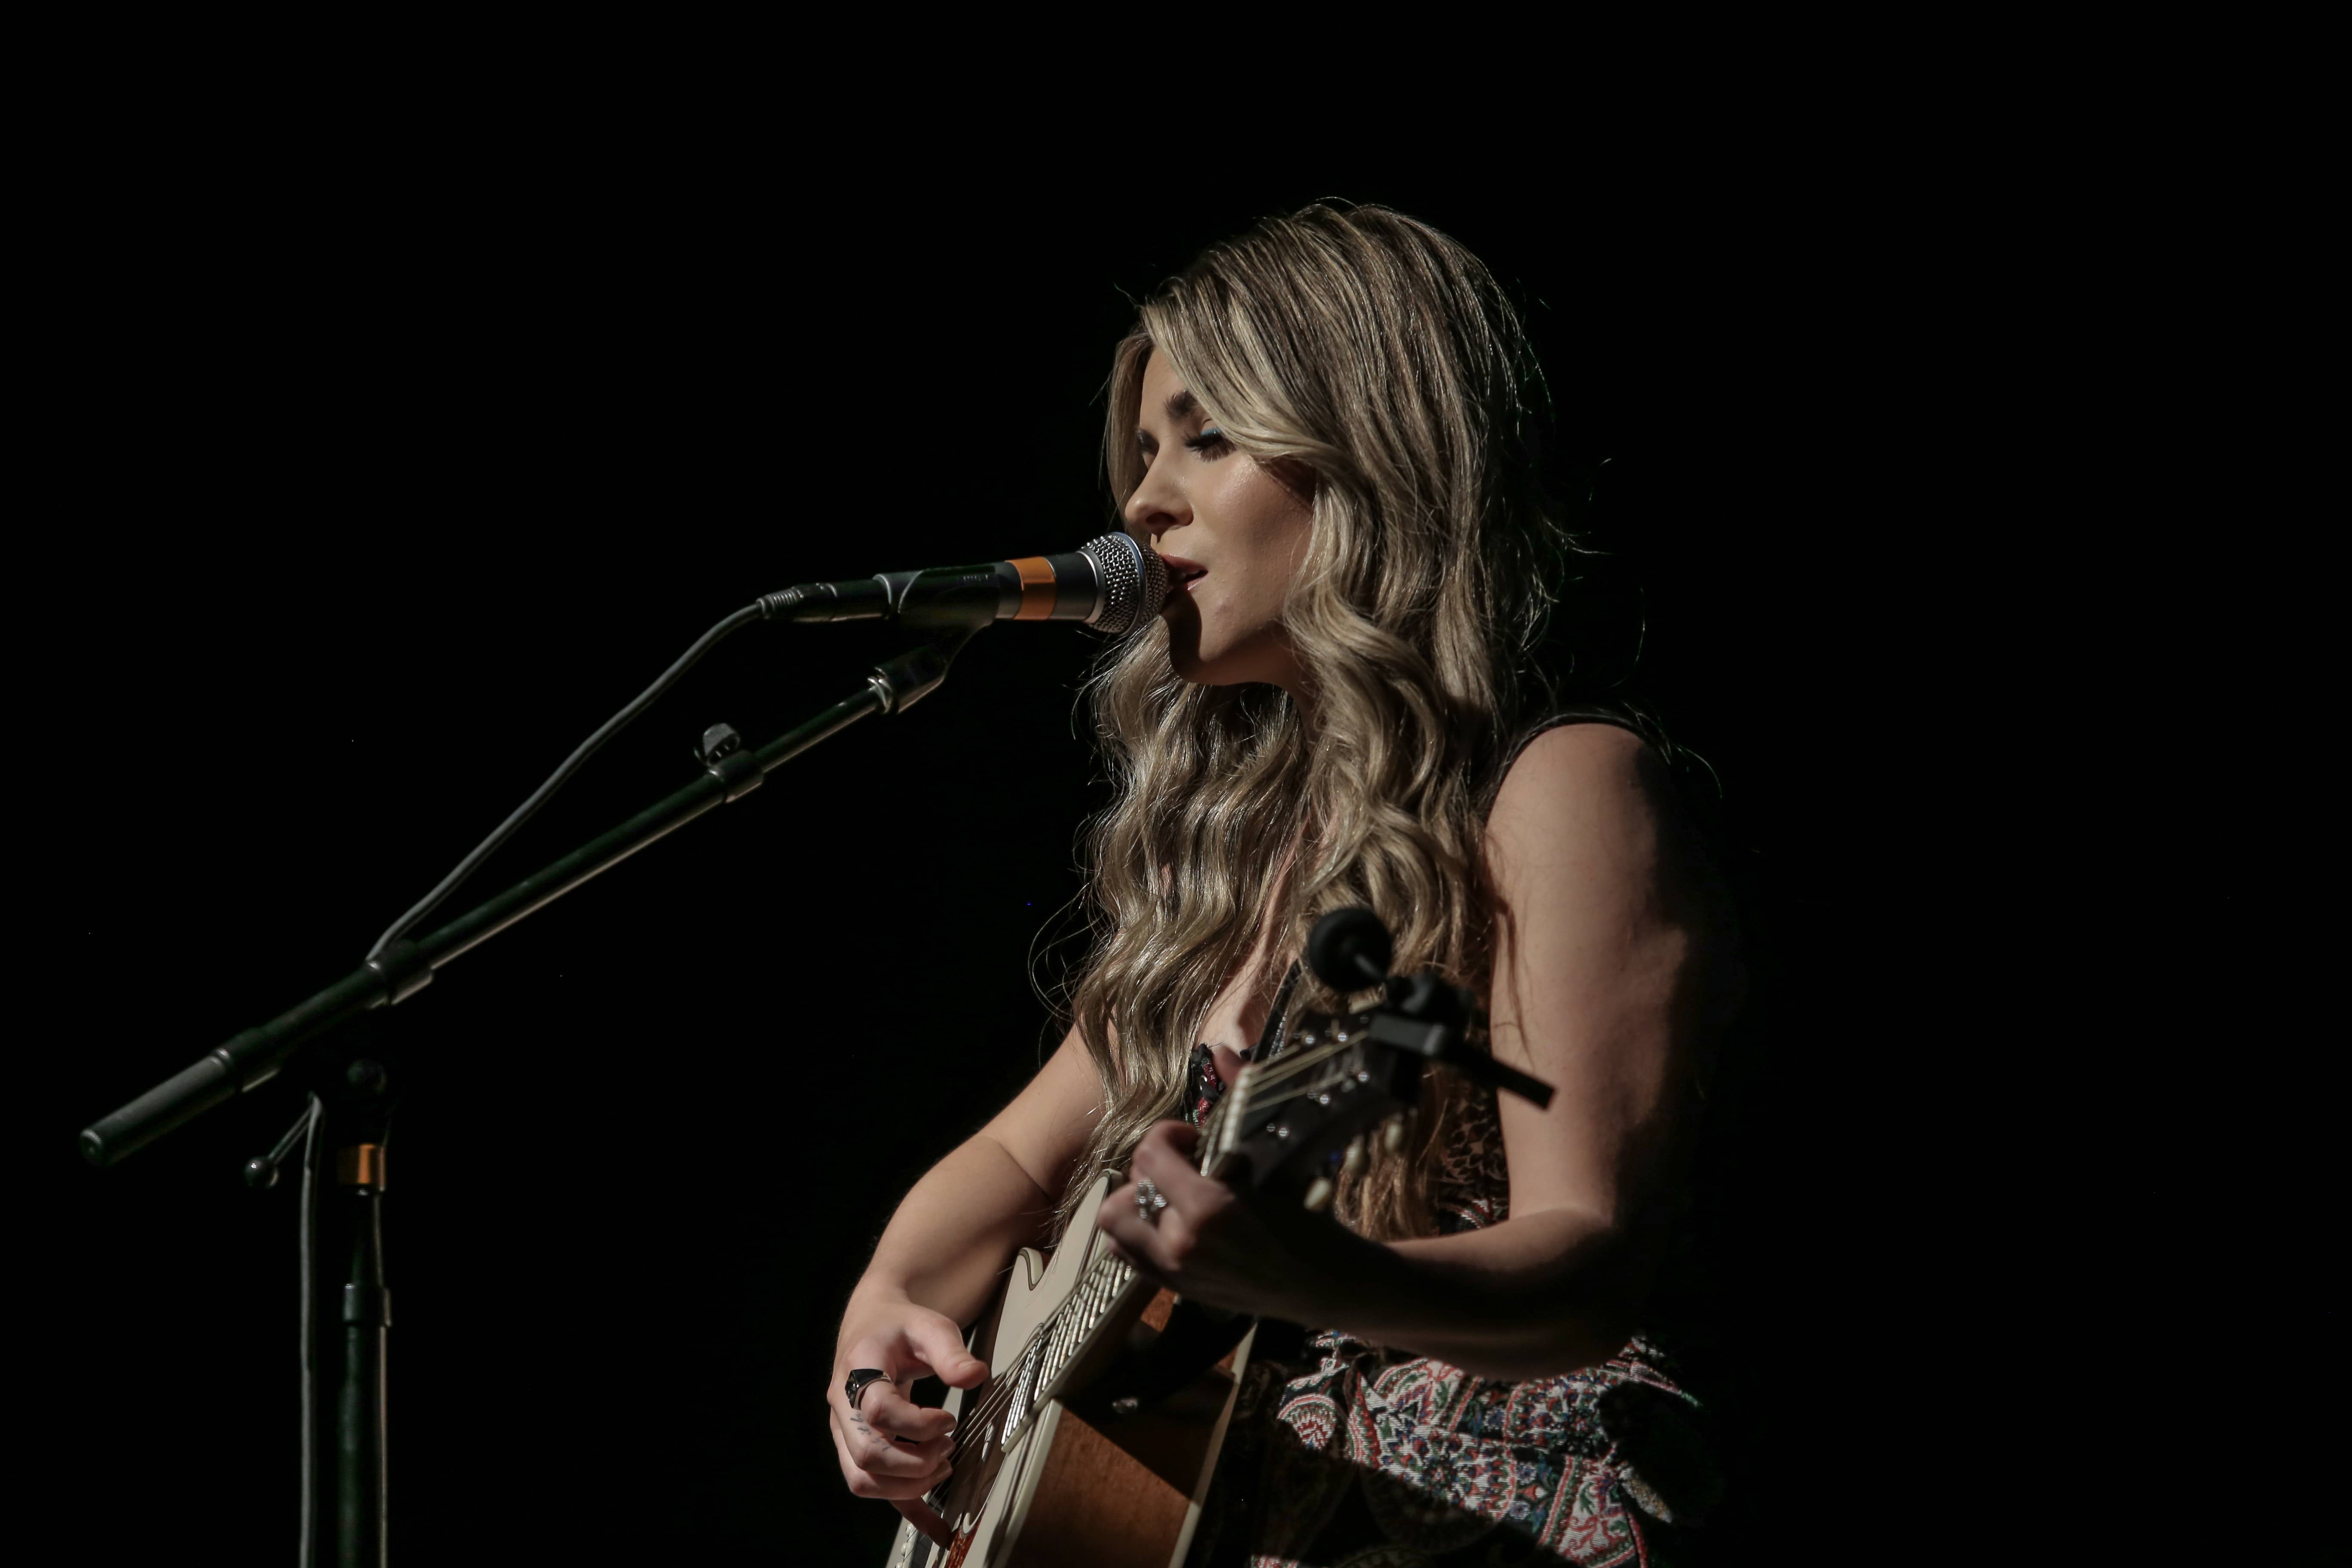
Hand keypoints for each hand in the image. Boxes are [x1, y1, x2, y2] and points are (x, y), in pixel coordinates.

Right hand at [829, 1295, 987, 1539]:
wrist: (871, 1325)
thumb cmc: (899, 1327)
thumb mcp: (930, 1326)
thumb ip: (952, 1352)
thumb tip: (975, 1376)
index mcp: (857, 1372)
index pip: (878, 1412)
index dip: (917, 1424)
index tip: (949, 1419)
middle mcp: (843, 1407)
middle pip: (866, 1456)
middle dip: (913, 1463)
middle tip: (948, 1448)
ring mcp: (845, 1433)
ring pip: (863, 1480)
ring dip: (907, 1484)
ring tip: (943, 1466)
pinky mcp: (858, 1449)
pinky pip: (876, 1488)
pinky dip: (906, 1509)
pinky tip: (936, 1526)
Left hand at [1096, 1107, 1372, 1324]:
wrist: (1322, 1285)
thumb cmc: (1305, 1221)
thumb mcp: (1274, 1159)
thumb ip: (1241, 1099)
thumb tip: (1221, 1051)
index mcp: (1207, 1209)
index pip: (1150, 1154)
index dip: (1168, 1135)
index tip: (1193, 1138)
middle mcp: (1180, 1244)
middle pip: (1124, 1190)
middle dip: (1150, 1169)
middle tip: (1181, 1166)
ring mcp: (1173, 1272)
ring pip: (1115, 1225)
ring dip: (1134, 1202)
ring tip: (1167, 1194)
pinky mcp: (1173, 1290)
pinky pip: (1125, 1254)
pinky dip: (1136, 1232)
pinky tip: (1166, 1221)